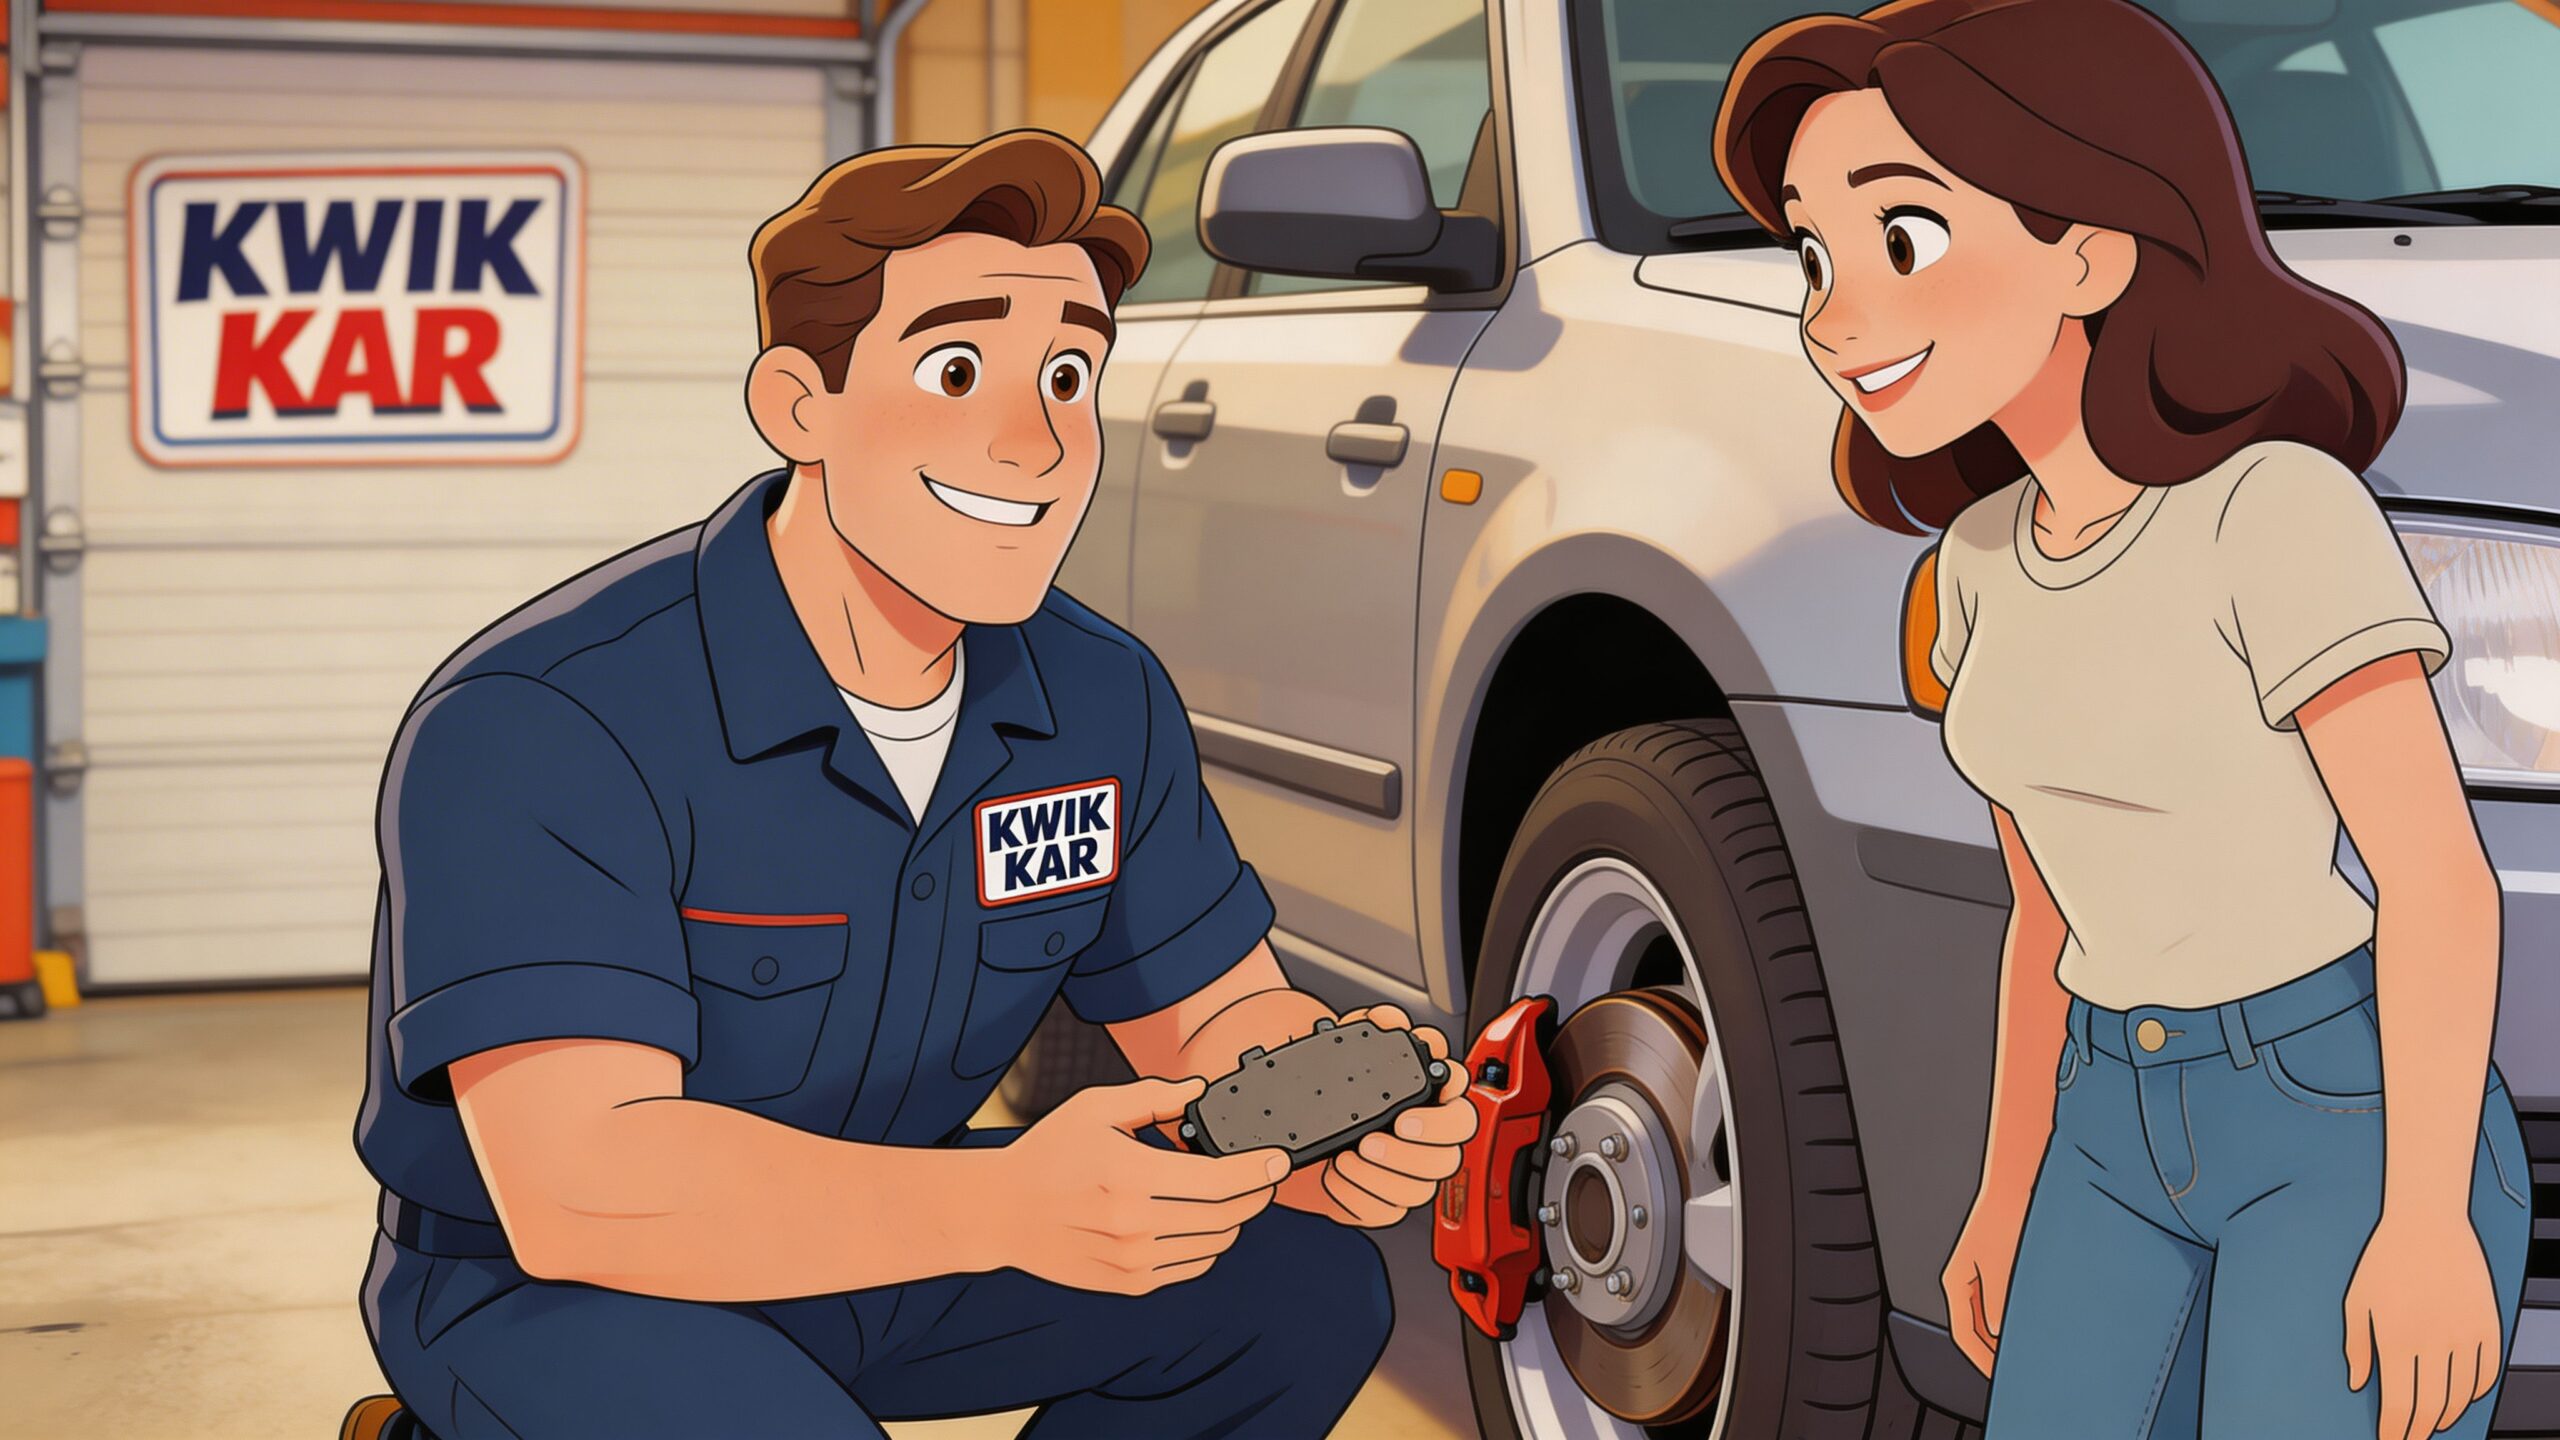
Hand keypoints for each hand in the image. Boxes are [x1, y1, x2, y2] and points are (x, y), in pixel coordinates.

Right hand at [990, 1076, 1288, 1294]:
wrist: (1004, 1212)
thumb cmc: (1049, 1155)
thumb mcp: (1094, 1107)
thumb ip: (1153, 1095)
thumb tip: (1201, 1089)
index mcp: (1129, 1175)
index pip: (1217, 1180)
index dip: (1258, 1170)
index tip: (1278, 1161)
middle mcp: (1134, 1224)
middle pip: (1226, 1216)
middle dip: (1255, 1193)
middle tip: (1260, 1176)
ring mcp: (1133, 1259)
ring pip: (1215, 1244)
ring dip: (1231, 1219)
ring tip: (1219, 1195)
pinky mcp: (1130, 1283)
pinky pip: (1193, 1266)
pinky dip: (1206, 1243)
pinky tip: (1192, 1220)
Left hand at [1275, 1004, 1478, 1227]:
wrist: (1297, 1123)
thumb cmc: (1334, 1087)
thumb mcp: (1347, 1047)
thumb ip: (1370, 1025)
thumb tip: (1387, 1019)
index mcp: (1429, 1092)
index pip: (1460, 1096)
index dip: (1442, 1110)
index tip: (1407, 1115)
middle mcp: (1427, 1135)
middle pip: (1449, 1155)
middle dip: (1414, 1153)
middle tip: (1377, 1141)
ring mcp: (1409, 1171)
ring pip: (1422, 1189)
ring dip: (1383, 1176)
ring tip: (1350, 1157)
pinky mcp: (1387, 1198)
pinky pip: (1387, 1211)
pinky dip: (1359, 1195)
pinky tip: (1338, 1174)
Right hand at [1941, 1190, 2026, 1376]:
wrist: (2016, 1184)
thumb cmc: (2006, 1219)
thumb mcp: (2001, 1269)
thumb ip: (1998, 1306)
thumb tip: (2000, 1334)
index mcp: (1956, 1282)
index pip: (1964, 1336)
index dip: (1982, 1362)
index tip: (2001, 1379)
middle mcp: (1964, 1279)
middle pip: (1974, 1328)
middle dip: (1993, 1352)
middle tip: (2018, 1369)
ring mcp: (1979, 1271)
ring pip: (1988, 1316)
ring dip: (2005, 1335)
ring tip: (2028, 1348)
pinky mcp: (1996, 1263)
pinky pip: (2000, 1302)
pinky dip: (2013, 1317)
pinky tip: (2032, 1321)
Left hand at [2346, 1207, 2502, 1439]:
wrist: (2427, 1222)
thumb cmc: (2385, 1259)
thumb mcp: (2356, 1301)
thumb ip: (2357, 1347)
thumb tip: (2359, 1385)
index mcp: (2396, 1338)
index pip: (2399, 1404)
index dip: (2395, 1431)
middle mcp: (2434, 1342)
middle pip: (2432, 1407)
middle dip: (2420, 1431)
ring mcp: (2465, 1334)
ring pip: (2462, 1395)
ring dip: (2448, 1416)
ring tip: (2435, 1424)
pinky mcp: (2488, 1325)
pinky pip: (2487, 1372)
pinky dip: (2476, 1392)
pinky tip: (2463, 1398)